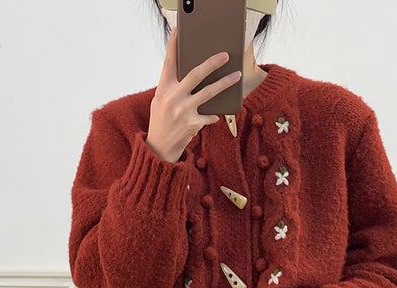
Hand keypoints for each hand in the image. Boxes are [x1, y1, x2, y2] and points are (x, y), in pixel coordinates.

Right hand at [146, 26, 242, 162]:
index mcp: (163, 89)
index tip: (179, 31)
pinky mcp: (193, 124)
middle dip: (212, 63)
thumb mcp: (160, 101)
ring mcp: (184, 111)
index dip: (173, 46)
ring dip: (225, 83)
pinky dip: (213, 115)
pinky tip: (214, 116)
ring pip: (209, 93)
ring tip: (237, 76)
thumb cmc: (161, 121)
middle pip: (195, 74)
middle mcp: (173, 98)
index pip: (169, 63)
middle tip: (225, 55)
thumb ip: (173, 88)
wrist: (159, 148)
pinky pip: (210, 115)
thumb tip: (195, 76)